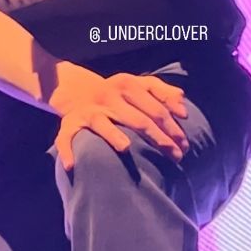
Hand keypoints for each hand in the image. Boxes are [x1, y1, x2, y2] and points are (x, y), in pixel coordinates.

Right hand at [50, 65, 190, 172]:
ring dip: (112, 135)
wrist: (75, 88)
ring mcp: (89, 111)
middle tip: (175, 156)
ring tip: (125, 148)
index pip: (154, 107)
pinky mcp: (70, 124)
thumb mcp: (138, 84)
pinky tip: (72, 165)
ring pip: (101, 124)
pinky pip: (65, 138)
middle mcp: (108, 97)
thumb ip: (162, 91)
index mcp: (127, 85)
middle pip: (137, 119)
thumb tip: (183, 104)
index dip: (172, 125)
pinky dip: (67, 151)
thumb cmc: (117, 92)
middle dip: (158, 138)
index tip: (184, 143)